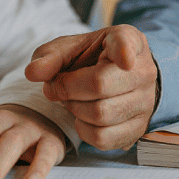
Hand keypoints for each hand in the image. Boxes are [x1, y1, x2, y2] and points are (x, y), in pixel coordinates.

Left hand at [25, 25, 158, 150]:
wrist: (117, 77)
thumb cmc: (92, 59)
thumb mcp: (70, 48)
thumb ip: (49, 56)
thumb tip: (33, 73)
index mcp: (127, 40)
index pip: (128, 43)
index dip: (125, 51)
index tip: (124, 59)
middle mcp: (143, 71)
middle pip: (101, 85)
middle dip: (68, 88)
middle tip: (59, 86)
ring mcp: (145, 101)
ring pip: (101, 115)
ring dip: (75, 109)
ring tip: (72, 100)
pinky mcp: (138, 128)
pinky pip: (104, 138)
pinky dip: (84, 131)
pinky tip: (83, 117)